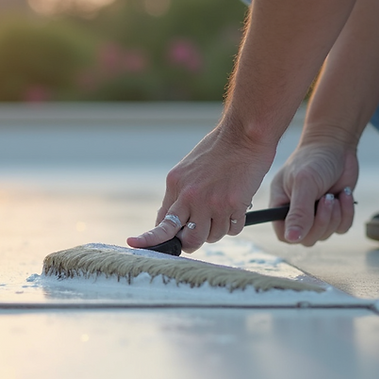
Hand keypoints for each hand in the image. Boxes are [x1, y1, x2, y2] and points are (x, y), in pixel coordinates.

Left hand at [127, 126, 275, 252]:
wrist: (243, 134)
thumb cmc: (218, 151)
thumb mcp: (187, 170)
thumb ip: (178, 196)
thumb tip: (167, 223)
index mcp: (175, 186)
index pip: (161, 222)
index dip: (151, 238)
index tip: (134, 243)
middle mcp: (190, 196)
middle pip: (187, 239)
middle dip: (192, 242)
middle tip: (200, 235)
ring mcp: (212, 202)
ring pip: (212, 237)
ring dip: (218, 230)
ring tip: (223, 209)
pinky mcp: (233, 204)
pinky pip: (232, 230)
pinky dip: (234, 224)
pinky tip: (236, 206)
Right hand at [269, 138, 358, 245]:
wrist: (336, 145)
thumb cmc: (314, 159)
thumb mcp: (304, 184)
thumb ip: (298, 212)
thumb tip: (292, 238)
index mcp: (280, 205)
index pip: (283, 234)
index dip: (294, 234)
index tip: (307, 220)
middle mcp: (296, 213)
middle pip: (306, 239)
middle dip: (320, 222)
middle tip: (326, 198)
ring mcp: (316, 214)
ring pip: (325, 235)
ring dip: (334, 216)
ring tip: (334, 194)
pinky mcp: (335, 213)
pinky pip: (341, 228)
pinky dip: (346, 213)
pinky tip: (344, 194)